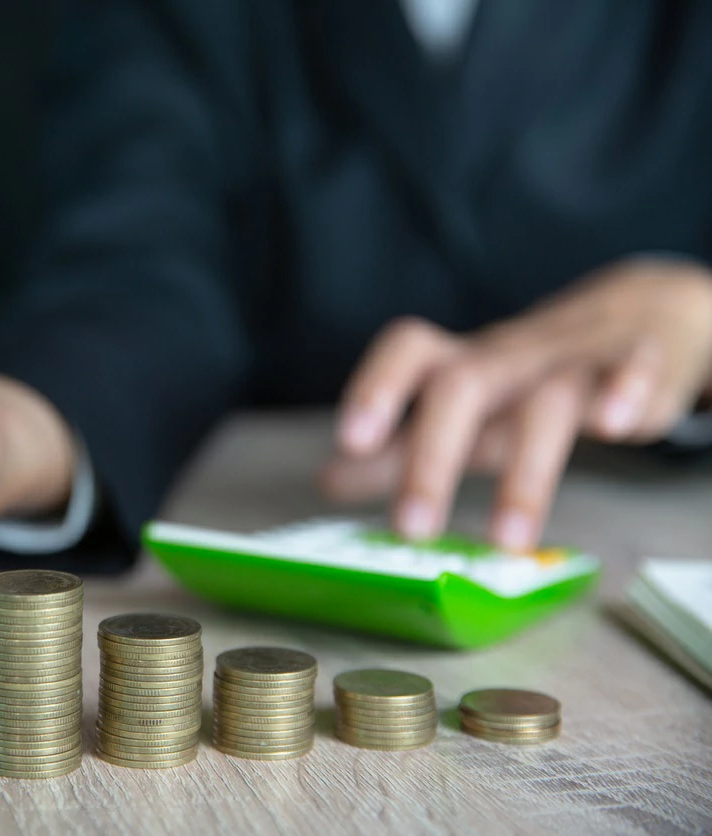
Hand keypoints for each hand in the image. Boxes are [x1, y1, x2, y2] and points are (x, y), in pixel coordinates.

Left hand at [322, 256, 711, 550]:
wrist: (636, 317)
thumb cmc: (529, 380)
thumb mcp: (461, 414)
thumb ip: (395, 450)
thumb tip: (327, 478)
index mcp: (460, 363)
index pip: (409, 351)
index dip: (376, 388)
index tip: (348, 441)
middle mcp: (508, 356)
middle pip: (463, 385)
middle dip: (431, 457)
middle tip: (410, 529)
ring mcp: (573, 360)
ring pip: (546, 398)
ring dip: (525, 472)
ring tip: (506, 540)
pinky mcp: (637, 365)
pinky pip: (632, 368)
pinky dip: (624, 391)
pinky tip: (614, 428)